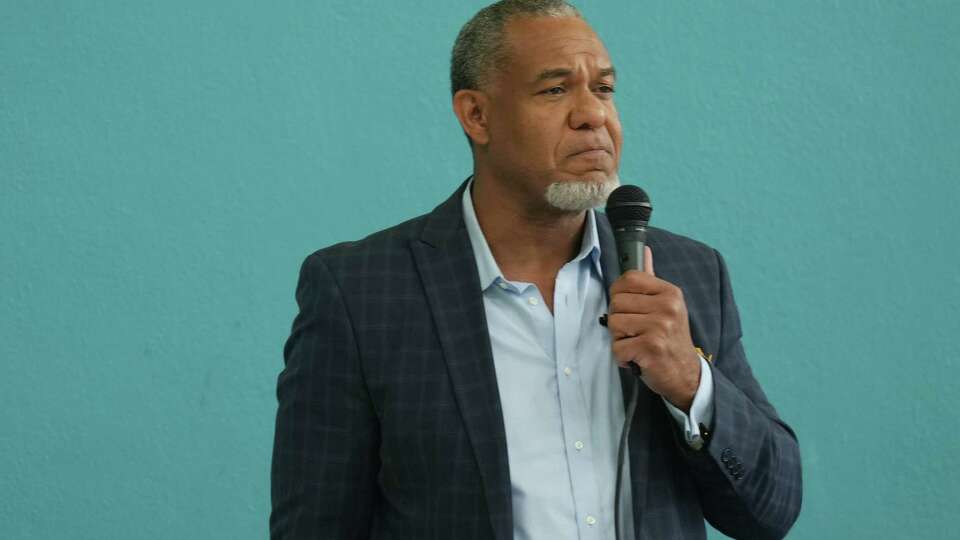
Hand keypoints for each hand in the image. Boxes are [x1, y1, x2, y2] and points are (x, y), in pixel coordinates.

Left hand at [607, 246, 700, 411]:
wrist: (686, 374)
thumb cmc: (670, 338)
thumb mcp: (667, 305)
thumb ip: (651, 280)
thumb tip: (644, 251)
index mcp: (670, 292)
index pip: (628, 279)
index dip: (619, 294)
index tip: (628, 308)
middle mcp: (667, 306)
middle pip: (616, 303)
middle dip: (619, 320)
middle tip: (636, 332)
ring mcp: (660, 327)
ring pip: (613, 324)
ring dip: (620, 339)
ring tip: (637, 344)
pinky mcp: (651, 348)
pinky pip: (617, 348)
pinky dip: (622, 357)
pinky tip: (637, 358)